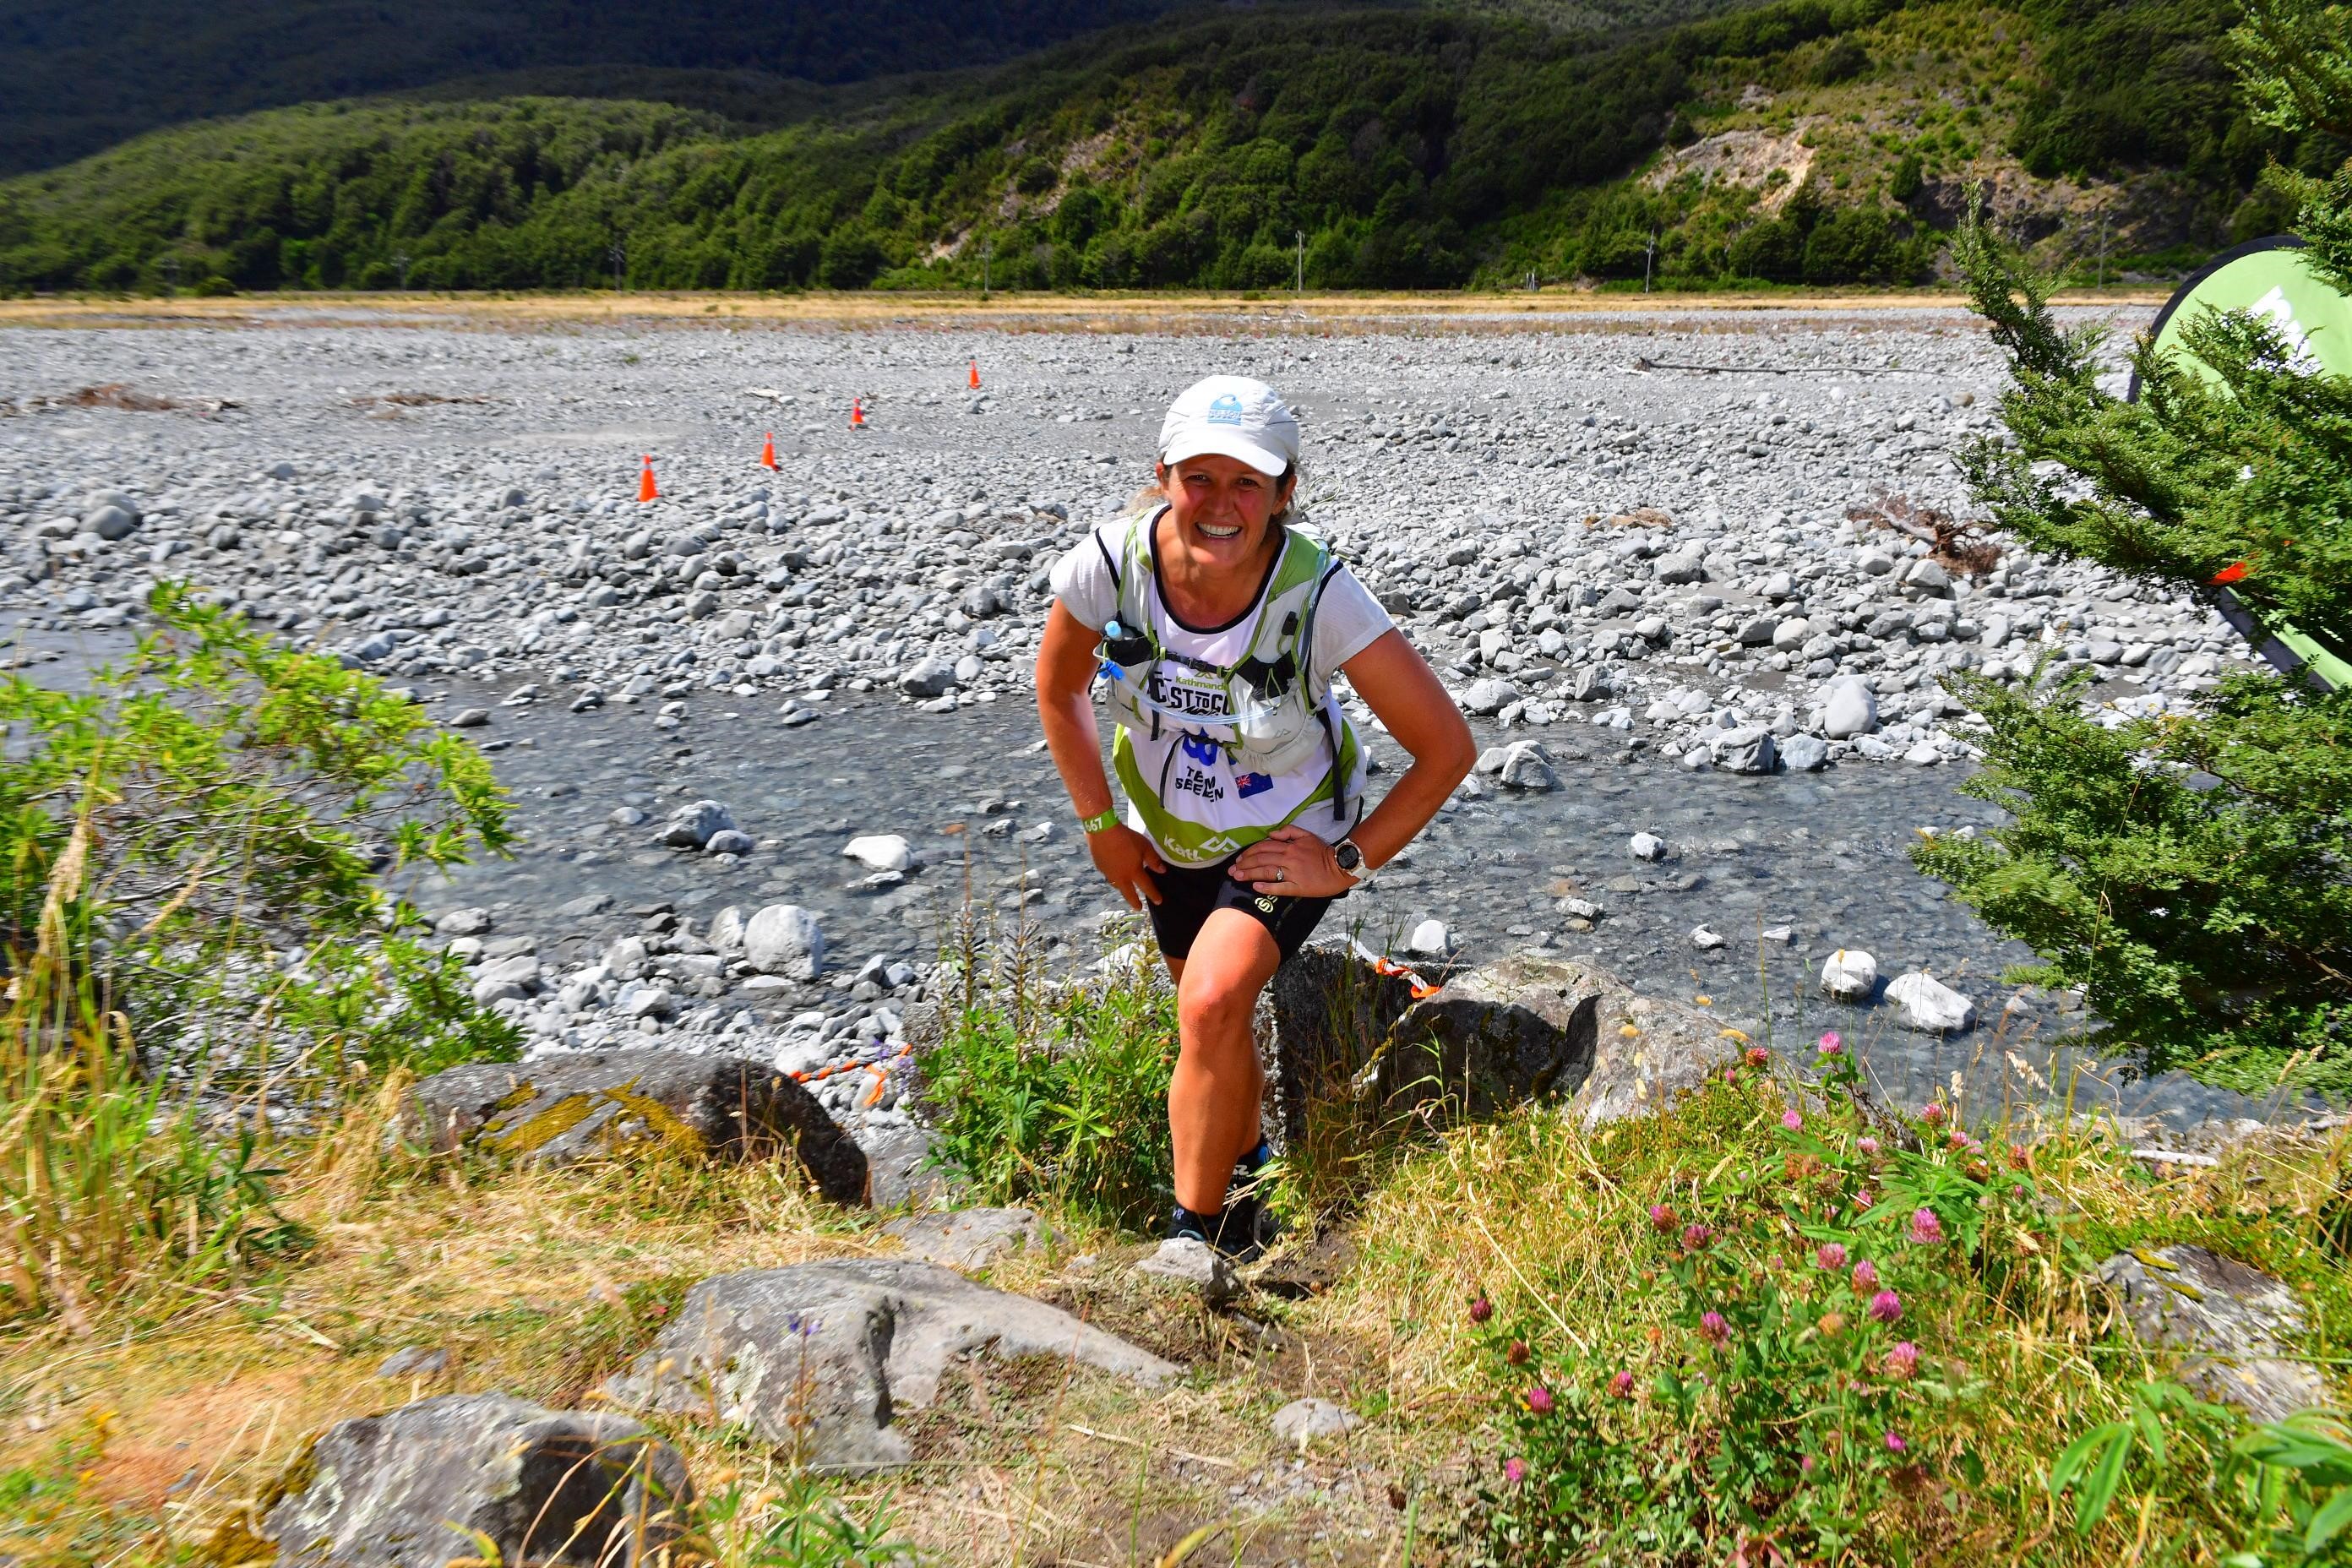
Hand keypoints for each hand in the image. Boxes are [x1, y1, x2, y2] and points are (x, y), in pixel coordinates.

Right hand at [1086, 823, 1164, 909]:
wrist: (1102, 831)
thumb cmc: (1126, 838)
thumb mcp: (1145, 846)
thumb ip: (1153, 860)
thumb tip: (1162, 871)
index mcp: (1133, 872)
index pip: (1146, 886)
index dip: (1153, 894)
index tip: (1159, 902)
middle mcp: (1121, 877)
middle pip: (1129, 893)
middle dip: (1134, 902)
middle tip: (1138, 908)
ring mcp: (1108, 873)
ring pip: (1117, 885)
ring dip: (1123, 889)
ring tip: (1125, 889)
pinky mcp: (1099, 867)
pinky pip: (1109, 875)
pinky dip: (1114, 877)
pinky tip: (1113, 873)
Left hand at [1229, 825, 1353, 897]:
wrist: (1340, 867)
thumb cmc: (1323, 852)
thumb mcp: (1307, 835)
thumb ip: (1289, 831)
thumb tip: (1271, 834)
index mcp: (1290, 846)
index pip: (1264, 847)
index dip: (1249, 853)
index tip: (1239, 859)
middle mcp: (1289, 858)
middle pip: (1261, 859)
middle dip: (1244, 864)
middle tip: (1232, 870)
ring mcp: (1293, 873)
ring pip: (1267, 871)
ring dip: (1250, 874)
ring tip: (1238, 877)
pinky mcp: (1298, 887)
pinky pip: (1280, 887)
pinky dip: (1267, 887)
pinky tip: (1256, 888)